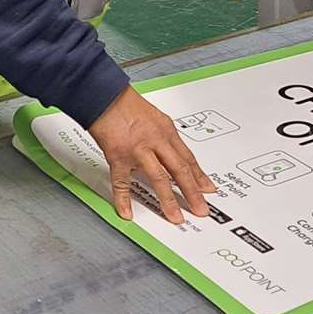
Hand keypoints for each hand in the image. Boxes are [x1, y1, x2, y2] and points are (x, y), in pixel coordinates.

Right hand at [87, 86, 215, 223]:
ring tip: (175, 217)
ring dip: (168, 200)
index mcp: (167, 132)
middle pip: (179, 170)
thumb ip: (164, 139)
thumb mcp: (155, 118)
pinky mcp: (118, 156)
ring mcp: (138, 150)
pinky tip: (127, 212)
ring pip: (158, 178)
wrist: (105, 96)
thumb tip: (173, 157)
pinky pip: (122, 182)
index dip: (199, 176)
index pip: (188, 158)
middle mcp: (156, 141)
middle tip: (201, 209)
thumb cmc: (127, 105)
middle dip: (192, 192)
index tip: (207, 190)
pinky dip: (124, 199)